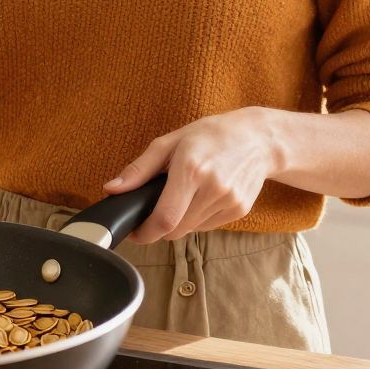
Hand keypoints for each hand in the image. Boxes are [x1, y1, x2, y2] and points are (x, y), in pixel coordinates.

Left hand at [105, 107, 284, 244]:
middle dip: (159, 227)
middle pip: (176, 230)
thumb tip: (112, 189)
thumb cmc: (210, 135)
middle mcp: (212, 188)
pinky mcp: (239, 210)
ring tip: (184, 196)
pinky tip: (202, 197)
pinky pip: (208, 226)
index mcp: (190, 170)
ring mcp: (228, 202)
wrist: (258, 139)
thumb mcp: (170, 142)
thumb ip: (139, 169)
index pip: (164, 219)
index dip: (145, 233)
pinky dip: (197, 219)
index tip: (135, 232)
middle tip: (155, 210)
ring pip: (191, 230)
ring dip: (179, 222)